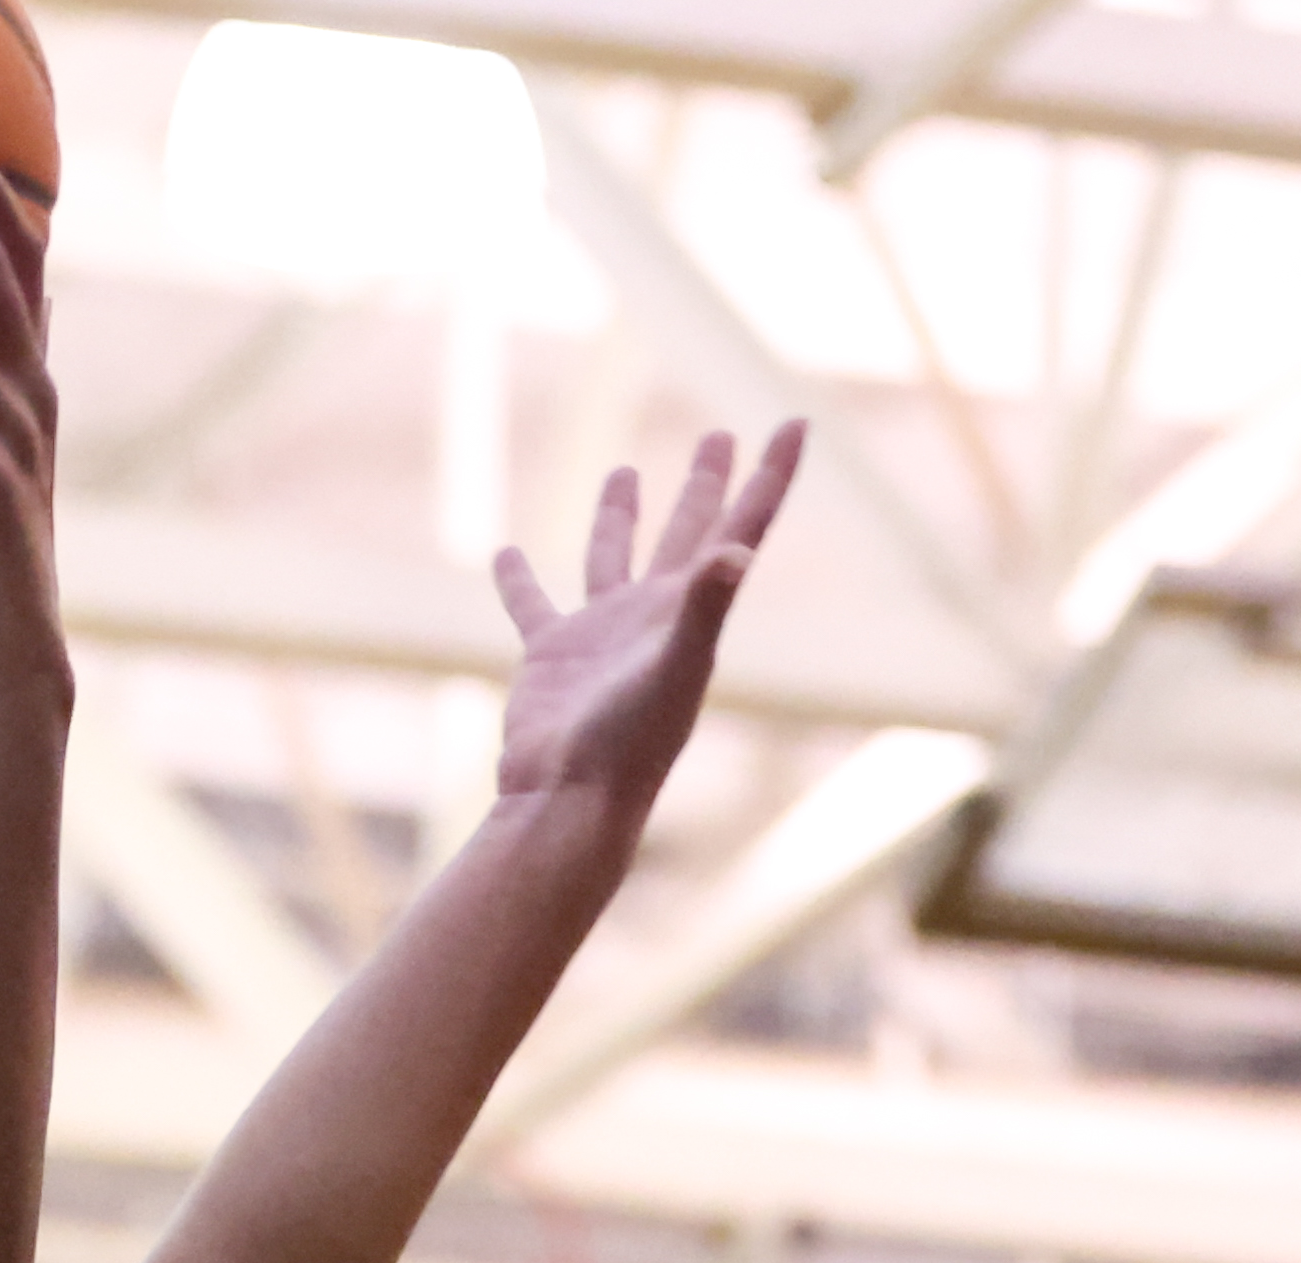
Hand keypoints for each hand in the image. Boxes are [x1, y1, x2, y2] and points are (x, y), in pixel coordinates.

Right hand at [492, 423, 802, 824]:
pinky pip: (534, 605)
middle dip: (707, 483)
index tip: (793, 423)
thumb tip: (736, 552)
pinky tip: (507, 553)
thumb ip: (704, 604)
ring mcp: (602, 634)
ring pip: (613, 558)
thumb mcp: (674, 666)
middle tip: (719, 436)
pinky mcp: (552, 655)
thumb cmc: (628, 741)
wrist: (569, 799)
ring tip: (624, 471)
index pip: (741, 528)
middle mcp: (655, 617)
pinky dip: (519, 580)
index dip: (769, 476)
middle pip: (688, 532)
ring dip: (620, 516)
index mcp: (694, 611)